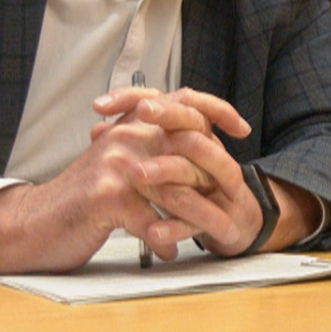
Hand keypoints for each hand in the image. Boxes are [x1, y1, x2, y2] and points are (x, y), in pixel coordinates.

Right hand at [0, 88, 260, 273]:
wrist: (33, 224)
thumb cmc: (82, 200)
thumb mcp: (117, 166)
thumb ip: (150, 152)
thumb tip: (195, 150)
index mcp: (132, 125)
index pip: (184, 101)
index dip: (217, 109)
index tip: (242, 128)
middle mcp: (126, 136)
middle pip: (189, 140)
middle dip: (216, 170)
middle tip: (234, 193)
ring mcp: (116, 165)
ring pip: (176, 184)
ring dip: (196, 212)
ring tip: (210, 231)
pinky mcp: (106, 198)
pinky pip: (152, 221)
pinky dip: (164, 240)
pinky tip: (168, 252)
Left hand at [93, 87, 323, 255]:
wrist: (232, 222)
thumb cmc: (192, 184)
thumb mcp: (164, 157)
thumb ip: (133, 141)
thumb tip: (98, 129)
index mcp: (191, 131)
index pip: (166, 102)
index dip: (134, 98)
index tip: (100, 104)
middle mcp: (207, 149)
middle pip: (191, 122)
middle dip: (166, 115)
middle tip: (142, 111)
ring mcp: (213, 182)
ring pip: (190, 169)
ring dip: (164, 169)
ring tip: (135, 174)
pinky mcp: (218, 218)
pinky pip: (195, 221)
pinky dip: (174, 227)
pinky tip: (153, 233)